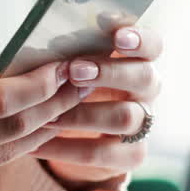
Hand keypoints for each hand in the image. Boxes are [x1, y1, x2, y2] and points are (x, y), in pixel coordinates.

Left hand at [35, 26, 162, 186]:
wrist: (74, 131)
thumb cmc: (70, 82)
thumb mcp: (71, 64)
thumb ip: (69, 53)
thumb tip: (42, 45)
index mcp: (138, 59)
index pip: (153, 45)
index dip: (139, 39)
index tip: (117, 36)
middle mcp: (146, 90)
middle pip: (144, 78)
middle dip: (108, 73)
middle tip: (74, 71)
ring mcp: (143, 123)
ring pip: (125, 118)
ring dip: (84, 114)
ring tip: (49, 115)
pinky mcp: (131, 154)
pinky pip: (102, 153)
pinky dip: (66, 149)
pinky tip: (36, 144)